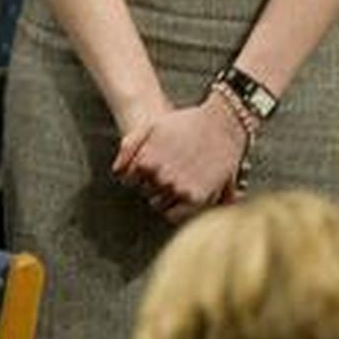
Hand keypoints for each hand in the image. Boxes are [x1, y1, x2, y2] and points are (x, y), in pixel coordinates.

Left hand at [112, 93, 246, 222]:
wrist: (220, 124)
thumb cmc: (184, 123)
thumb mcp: (150, 127)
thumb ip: (129, 148)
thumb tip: (117, 172)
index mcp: (146, 161)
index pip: (128, 180)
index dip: (138, 173)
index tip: (150, 166)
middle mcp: (160, 177)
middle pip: (144, 192)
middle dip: (151, 183)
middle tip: (166, 170)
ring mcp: (179, 189)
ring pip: (158, 204)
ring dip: (163, 196)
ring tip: (176, 179)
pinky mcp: (197, 198)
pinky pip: (174, 215)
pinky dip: (174, 209)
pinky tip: (180, 195)